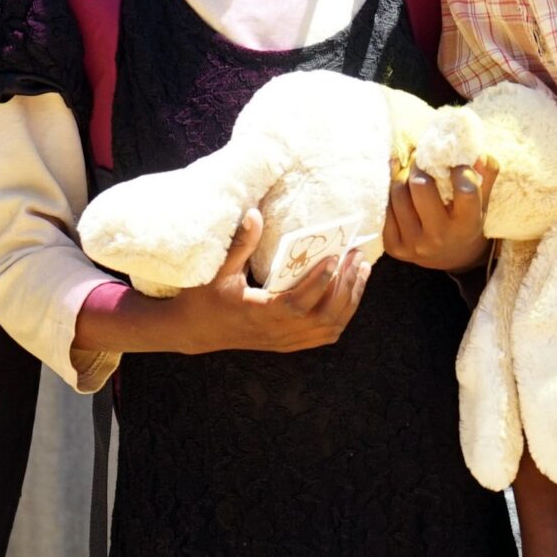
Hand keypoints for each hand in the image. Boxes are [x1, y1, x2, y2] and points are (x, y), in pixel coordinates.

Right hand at [163, 208, 368, 353]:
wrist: (195, 331)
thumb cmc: (204, 298)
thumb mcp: (218, 269)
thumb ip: (240, 243)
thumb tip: (254, 213)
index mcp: (260, 313)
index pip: (298, 303)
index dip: (320, 283)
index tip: (335, 258)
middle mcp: (277, 331)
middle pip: (324, 317)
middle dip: (346, 286)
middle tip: (357, 257)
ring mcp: (285, 340)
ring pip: (330, 328)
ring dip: (350, 300)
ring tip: (361, 271)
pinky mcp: (288, 343)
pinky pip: (324, 335)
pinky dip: (341, 316)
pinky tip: (349, 295)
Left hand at [383, 159, 496, 271]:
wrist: (450, 256)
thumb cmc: (465, 219)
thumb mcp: (482, 201)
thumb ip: (486, 174)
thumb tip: (479, 154)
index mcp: (467, 225)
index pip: (465, 191)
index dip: (459, 170)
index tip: (454, 162)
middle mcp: (440, 237)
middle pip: (420, 185)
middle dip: (419, 166)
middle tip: (421, 160)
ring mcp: (415, 244)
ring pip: (398, 192)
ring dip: (402, 177)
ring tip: (409, 175)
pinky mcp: (394, 247)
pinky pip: (385, 208)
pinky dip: (391, 194)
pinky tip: (400, 191)